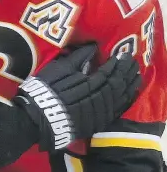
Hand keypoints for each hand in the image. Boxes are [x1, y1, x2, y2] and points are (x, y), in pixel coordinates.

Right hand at [13, 44, 140, 151]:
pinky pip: (114, 113)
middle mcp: (96, 99)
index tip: (122, 54)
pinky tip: (128, 96)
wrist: (36, 116)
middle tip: (132, 62)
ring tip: (135, 77)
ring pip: (118, 99)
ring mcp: (96, 113)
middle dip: (126, 73)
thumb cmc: (45, 89)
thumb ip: (78, 58)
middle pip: (116, 85)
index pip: (107, 72)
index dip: (116, 63)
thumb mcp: (58, 68)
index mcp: (87, 84)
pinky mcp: (95, 124)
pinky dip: (123, 103)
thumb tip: (93, 47)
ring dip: (129, 87)